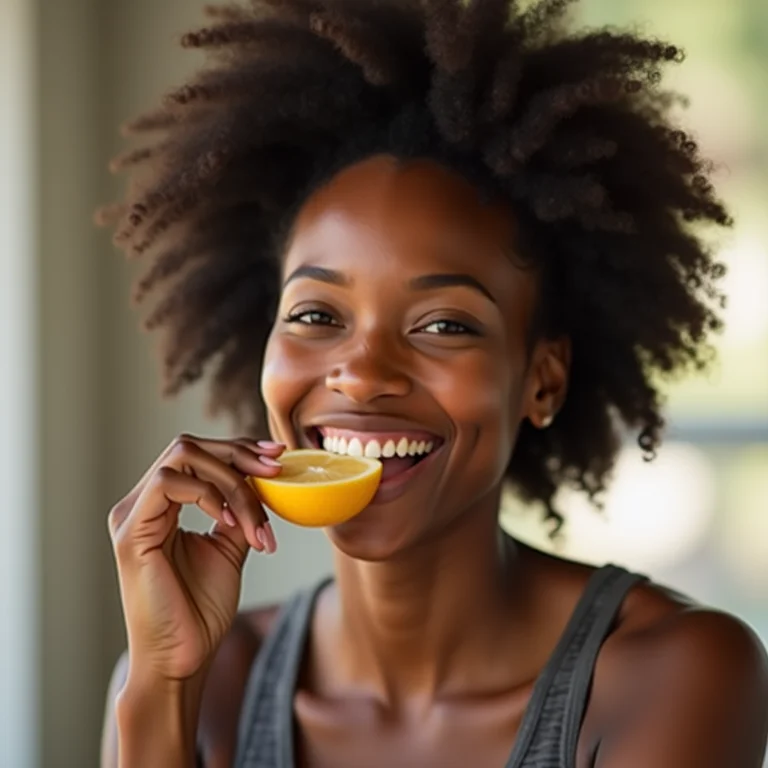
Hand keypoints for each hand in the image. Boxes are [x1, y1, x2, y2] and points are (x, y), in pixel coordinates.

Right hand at [108, 434, 282, 682]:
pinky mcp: (131, 533)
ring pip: (181, 457)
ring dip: (231, 480)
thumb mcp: (230, 547)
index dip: (238, 448)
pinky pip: (168, 484)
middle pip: (188, 446)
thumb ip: (239, 512)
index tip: (277, 455)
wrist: (182, 659)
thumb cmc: (200, 609)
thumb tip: (263, 481)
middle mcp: (141, 504)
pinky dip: (207, 494)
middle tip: (275, 471)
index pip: (196, 454)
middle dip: (238, 454)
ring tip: (256, 518)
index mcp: (160, 506)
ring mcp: (131, 515)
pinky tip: (230, 521)